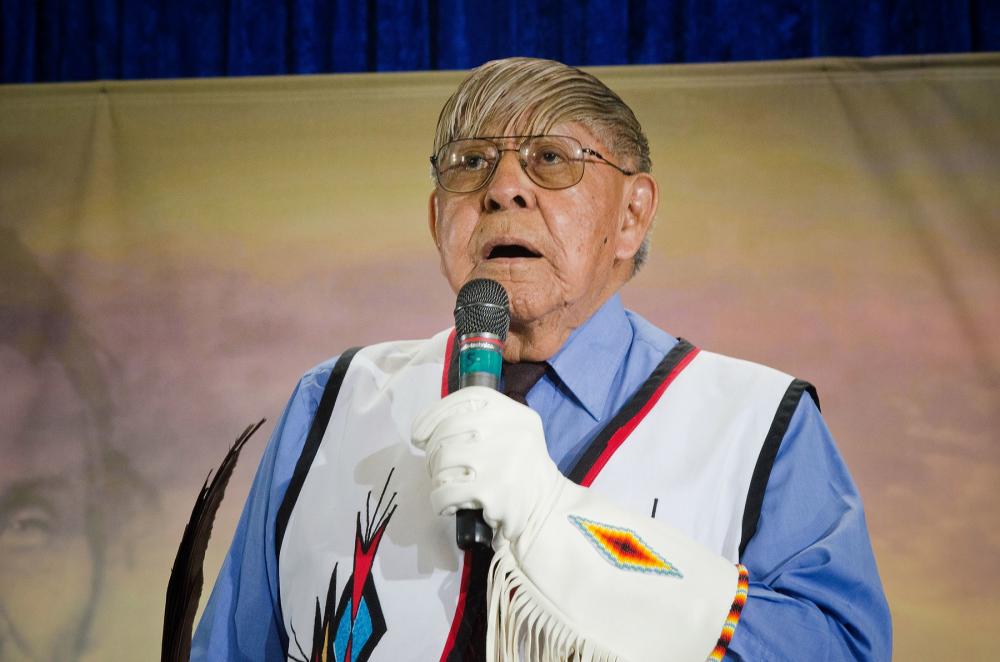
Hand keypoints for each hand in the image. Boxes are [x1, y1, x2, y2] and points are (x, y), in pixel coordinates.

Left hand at [411, 386, 562, 543]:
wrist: (546, 507)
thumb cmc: (518, 468)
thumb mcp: (510, 431)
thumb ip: (476, 420)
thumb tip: (422, 431)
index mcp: (513, 413)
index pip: (463, 399)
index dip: (433, 415)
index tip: (419, 435)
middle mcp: (510, 431)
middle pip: (447, 431)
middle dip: (432, 453)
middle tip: (436, 468)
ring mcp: (501, 461)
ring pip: (442, 461)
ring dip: (437, 478)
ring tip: (449, 486)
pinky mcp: (492, 492)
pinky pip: (445, 491)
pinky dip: (439, 500)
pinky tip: (448, 504)